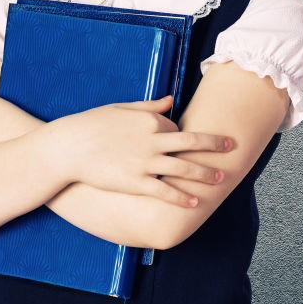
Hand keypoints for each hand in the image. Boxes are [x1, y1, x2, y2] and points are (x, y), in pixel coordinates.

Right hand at [53, 94, 233, 207]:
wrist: (70, 147)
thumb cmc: (93, 124)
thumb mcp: (122, 108)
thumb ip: (150, 105)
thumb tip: (171, 100)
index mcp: (149, 119)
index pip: (175, 127)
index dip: (180, 136)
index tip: (184, 142)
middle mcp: (153, 140)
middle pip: (192, 143)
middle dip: (215, 145)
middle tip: (232, 147)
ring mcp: (146, 163)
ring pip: (184, 169)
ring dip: (206, 174)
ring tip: (222, 178)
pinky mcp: (137, 182)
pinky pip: (166, 191)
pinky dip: (182, 197)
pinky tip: (195, 203)